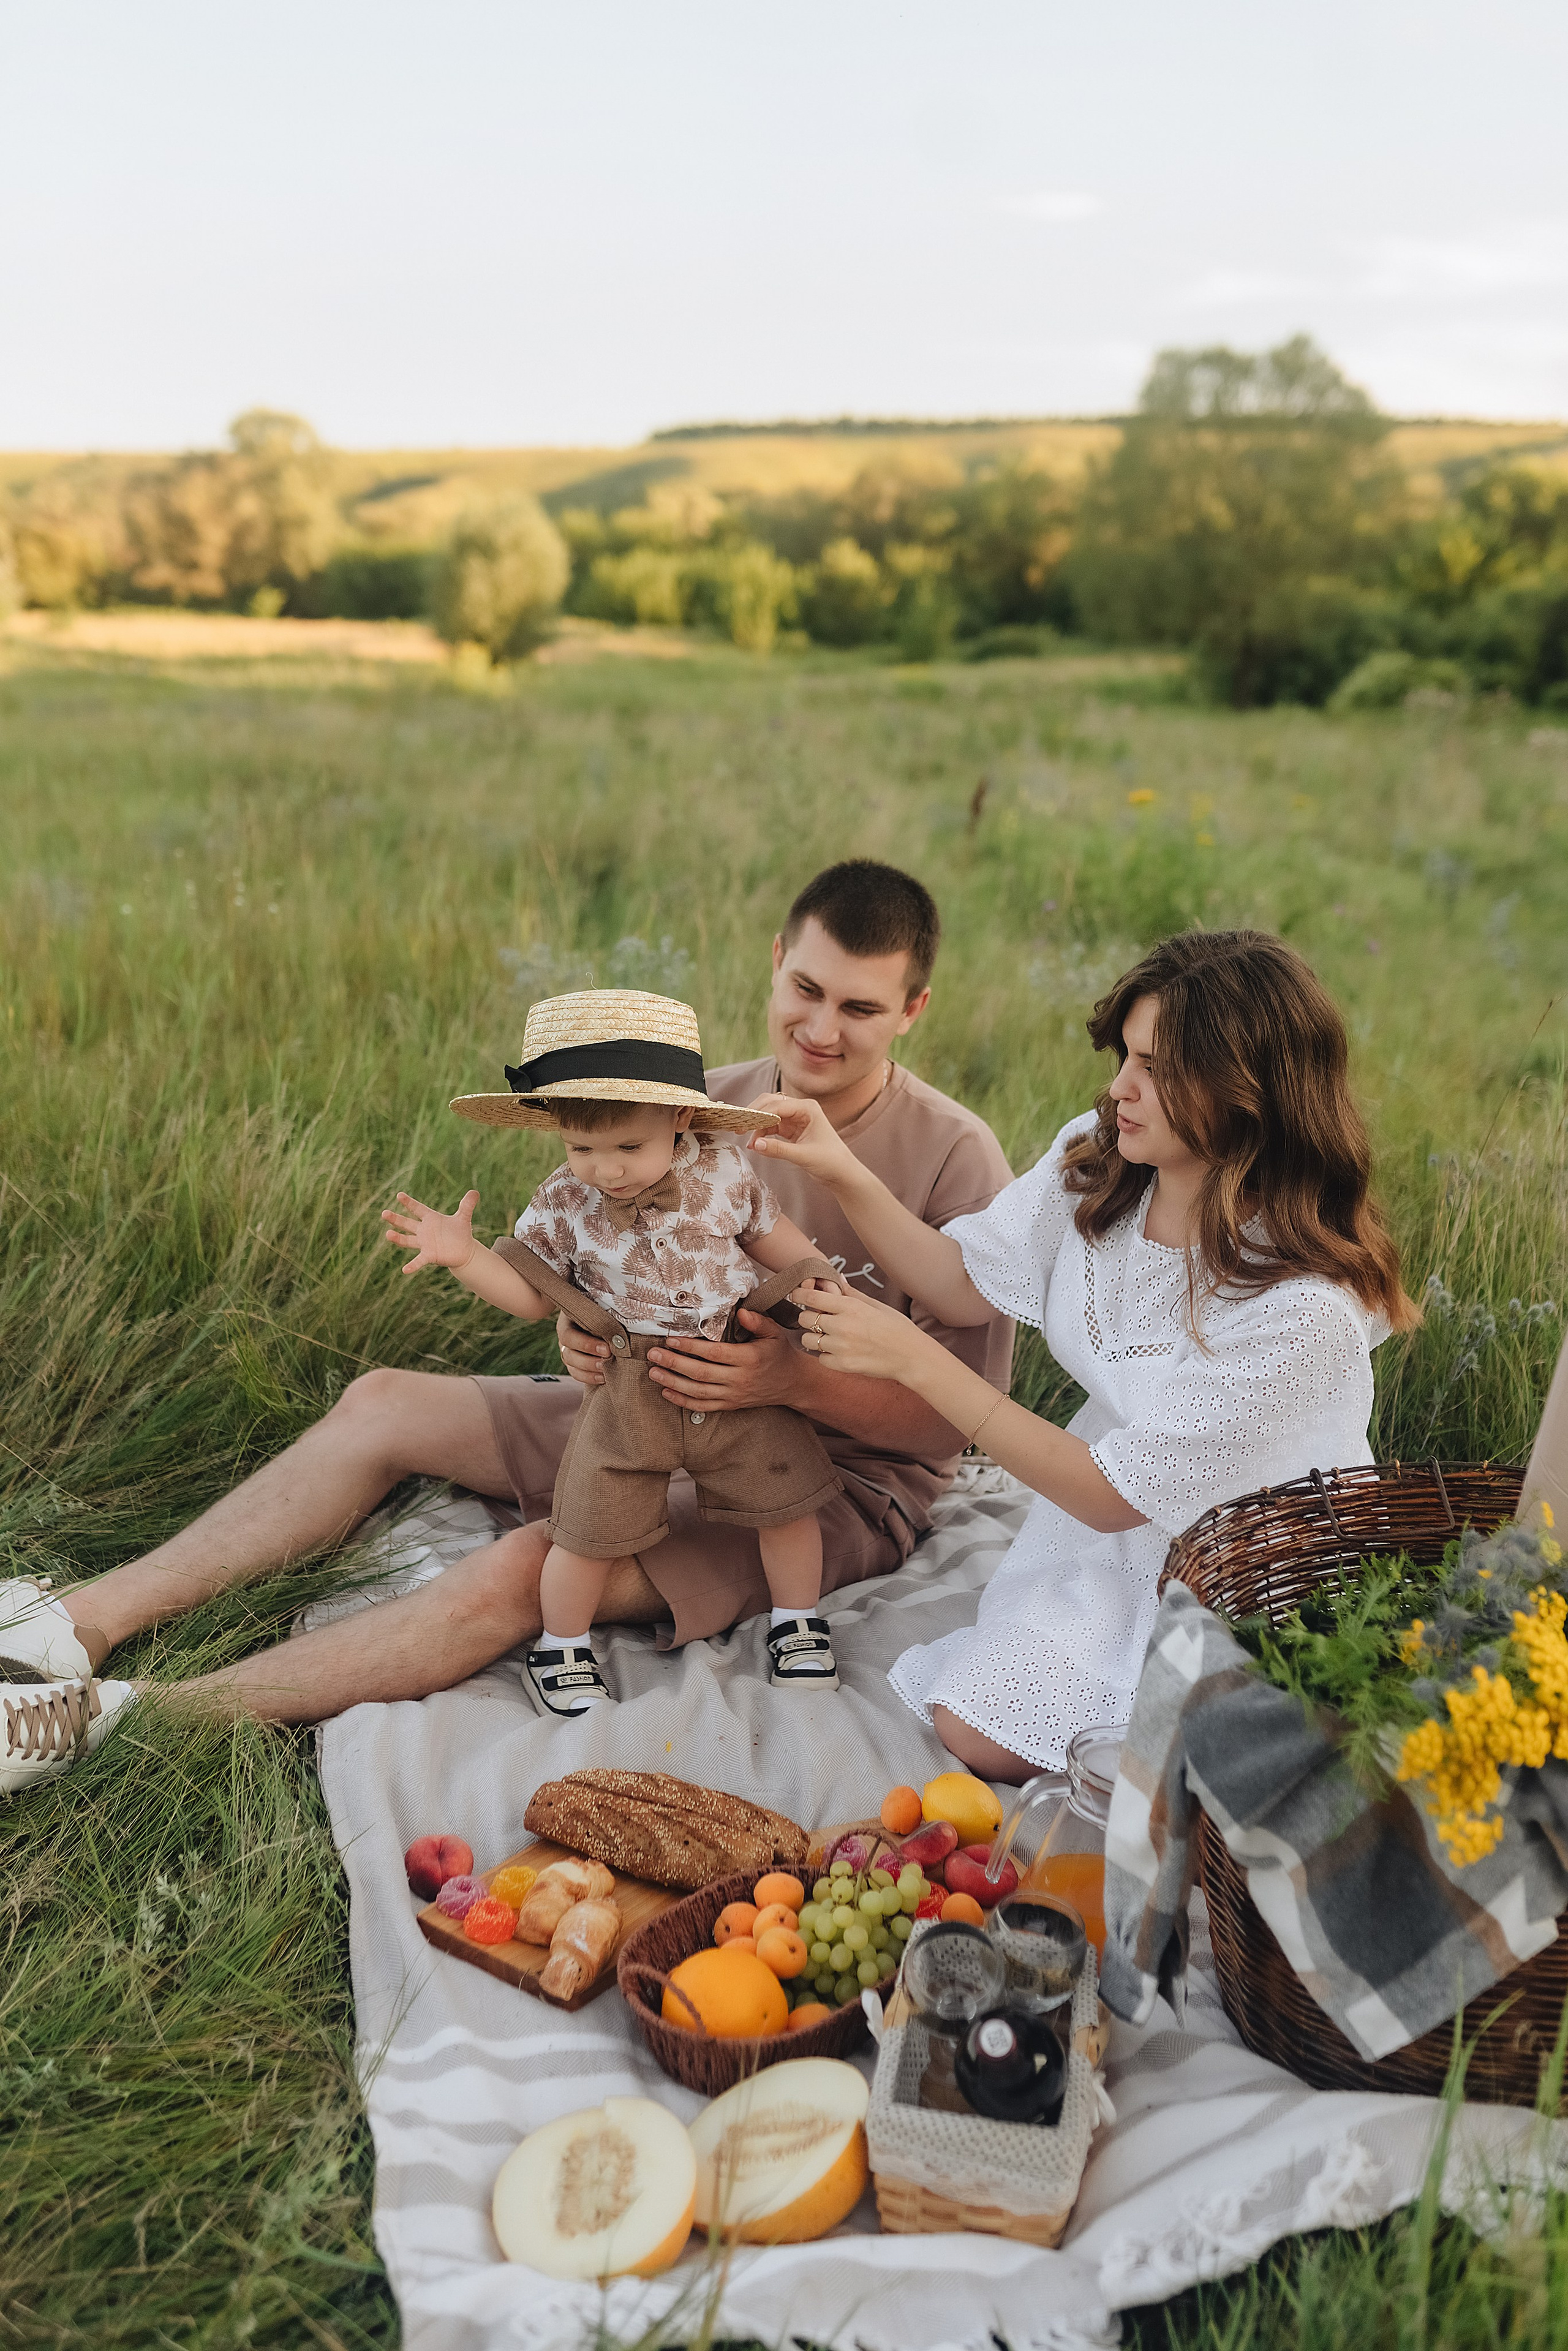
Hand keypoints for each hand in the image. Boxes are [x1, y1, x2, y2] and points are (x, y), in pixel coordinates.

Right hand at [381, 1189, 479, 1274]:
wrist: (463, 1250)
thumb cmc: (460, 1232)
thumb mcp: (463, 1218)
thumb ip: (467, 1205)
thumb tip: (475, 1192)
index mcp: (430, 1218)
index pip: (417, 1209)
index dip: (409, 1203)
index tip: (399, 1195)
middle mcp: (424, 1230)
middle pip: (407, 1223)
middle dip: (395, 1219)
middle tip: (384, 1213)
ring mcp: (424, 1243)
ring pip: (407, 1240)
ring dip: (398, 1238)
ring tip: (388, 1235)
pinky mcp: (429, 1255)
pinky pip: (418, 1261)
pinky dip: (412, 1265)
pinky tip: (405, 1270)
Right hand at [558, 1309, 609, 1387]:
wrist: (597, 1314)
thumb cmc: (599, 1308)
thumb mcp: (598, 1307)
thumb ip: (603, 1317)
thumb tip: (619, 1331)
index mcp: (567, 1322)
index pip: (569, 1336)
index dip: (586, 1345)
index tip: (607, 1349)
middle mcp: (565, 1339)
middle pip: (568, 1355)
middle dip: (588, 1361)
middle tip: (608, 1360)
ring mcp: (568, 1352)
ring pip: (572, 1367)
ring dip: (589, 1372)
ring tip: (606, 1373)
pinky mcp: (574, 1363)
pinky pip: (577, 1374)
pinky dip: (590, 1378)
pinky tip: (603, 1378)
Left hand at [645, 1311, 805, 1412]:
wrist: (793, 1383)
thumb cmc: (779, 1353)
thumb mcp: (774, 1333)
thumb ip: (757, 1321)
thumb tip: (740, 1312)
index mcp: (749, 1359)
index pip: (714, 1353)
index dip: (690, 1347)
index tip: (671, 1339)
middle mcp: (739, 1379)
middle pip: (701, 1373)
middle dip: (674, 1364)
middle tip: (653, 1355)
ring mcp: (734, 1395)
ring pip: (698, 1392)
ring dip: (673, 1382)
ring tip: (653, 1372)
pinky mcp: (730, 1405)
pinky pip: (703, 1406)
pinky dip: (683, 1401)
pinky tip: (666, 1392)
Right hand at [746, 1093, 859, 1190]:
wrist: (843, 1174)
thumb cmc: (831, 1161)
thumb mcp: (803, 1155)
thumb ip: (778, 1149)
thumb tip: (755, 1144)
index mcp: (808, 1108)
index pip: (777, 1105)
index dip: (758, 1114)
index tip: (743, 1125)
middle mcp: (801, 1109)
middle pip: (770, 1104)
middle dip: (754, 1115)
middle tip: (739, 1128)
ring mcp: (796, 1119)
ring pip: (768, 1115)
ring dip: (757, 1127)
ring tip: (748, 1142)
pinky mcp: (792, 1130)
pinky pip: (771, 1127)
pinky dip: (762, 1134)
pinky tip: (755, 1145)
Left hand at [791, 1280, 932, 1383]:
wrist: (911, 1357)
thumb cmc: (897, 1328)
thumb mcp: (876, 1305)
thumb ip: (851, 1294)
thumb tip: (836, 1278)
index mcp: (851, 1307)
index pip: (811, 1298)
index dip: (799, 1295)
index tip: (796, 1295)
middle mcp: (842, 1326)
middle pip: (805, 1319)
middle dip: (808, 1317)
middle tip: (818, 1319)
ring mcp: (841, 1347)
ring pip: (808, 1340)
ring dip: (814, 1337)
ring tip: (828, 1337)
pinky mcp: (843, 1365)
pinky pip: (820, 1358)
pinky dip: (826, 1355)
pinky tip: (839, 1351)